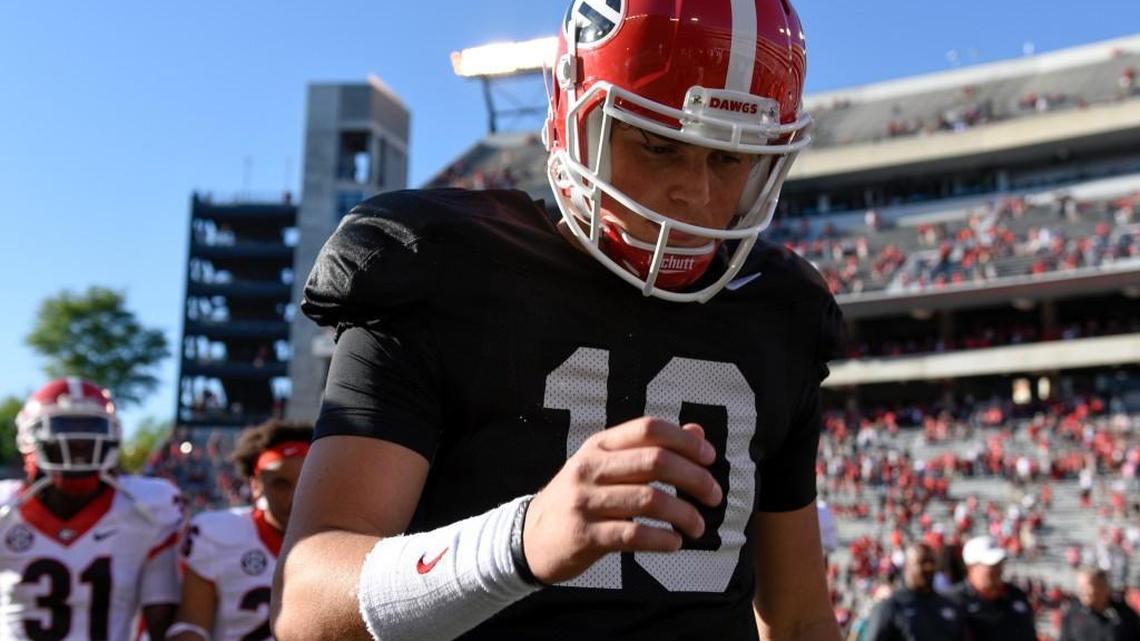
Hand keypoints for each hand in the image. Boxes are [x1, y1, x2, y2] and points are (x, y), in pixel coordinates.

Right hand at [522, 417, 722, 583]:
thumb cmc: (580, 500)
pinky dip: (661, 539)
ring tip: (699, 527)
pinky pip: (632, 534)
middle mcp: (590, 467)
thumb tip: (697, 432)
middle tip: (715, 496)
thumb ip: (650, 449)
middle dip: (694, 478)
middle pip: (655, 461)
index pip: (648, 429)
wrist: (529, 538)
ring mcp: (585, 501)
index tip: (711, 458)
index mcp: (599, 445)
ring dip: (684, 514)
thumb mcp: (607, 466)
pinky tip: (675, 543)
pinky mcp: (584, 535)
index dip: (685, 440)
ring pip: (649, 499)